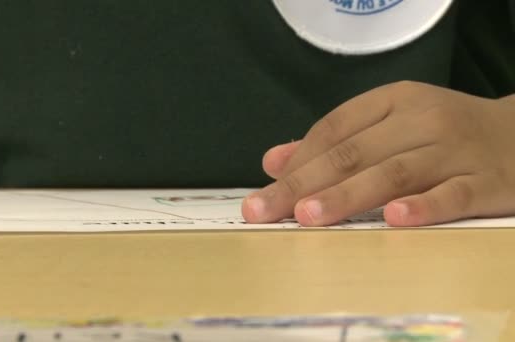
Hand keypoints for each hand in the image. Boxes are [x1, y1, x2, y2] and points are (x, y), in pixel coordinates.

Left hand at [241, 81, 514, 226]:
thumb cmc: (443, 135)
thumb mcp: (390, 124)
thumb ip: (334, 142)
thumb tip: (273, 161)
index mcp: (394, 101)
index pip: (335, 128)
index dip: (298, 160)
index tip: (265, 190)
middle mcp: (422, 120)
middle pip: (354, 153)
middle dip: (304, 183)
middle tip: (265, 210)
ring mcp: (456, 151)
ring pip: (395, 172)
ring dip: (348, 195)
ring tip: (308, 215)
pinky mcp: (487, 182)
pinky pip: (452, 195)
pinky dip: (423, 206)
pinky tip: (393, 219)